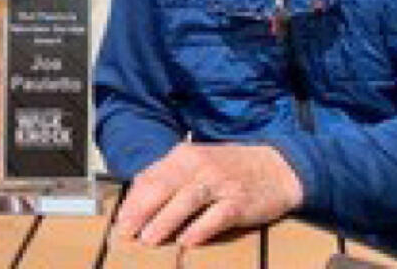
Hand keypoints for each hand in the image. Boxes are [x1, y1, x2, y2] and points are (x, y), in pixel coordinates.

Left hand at [113, 142, 303, 246]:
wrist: (276, 168)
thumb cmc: (229, 169)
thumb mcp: (197, 164)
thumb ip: (169, 177)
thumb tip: (137, 197)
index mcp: (185, 155)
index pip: (152, 177)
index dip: (134, 200)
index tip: (120, 220)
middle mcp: (200, 166)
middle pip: (165, 187)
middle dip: (143, 210)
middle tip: (126, 232)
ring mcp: (221, 183)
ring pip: (187, 200)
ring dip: (166, 220)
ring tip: (149, 239)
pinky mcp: (239, 201)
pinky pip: (217, 215)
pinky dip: (201, 227)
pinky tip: (187, 241)